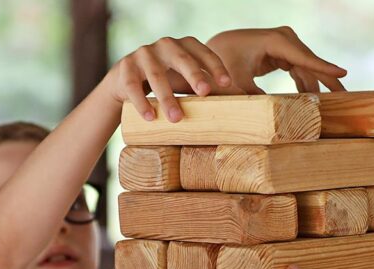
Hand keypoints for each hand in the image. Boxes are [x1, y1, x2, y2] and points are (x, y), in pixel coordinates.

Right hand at [107, 37, 231, 122]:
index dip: (215, 66)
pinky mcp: (124, 68)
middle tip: (205, 93)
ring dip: (167, 97)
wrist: (126, 82)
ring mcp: (143, 55)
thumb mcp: (186, 81)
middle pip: (181, 58)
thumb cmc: (168, 82)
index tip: (228, 84)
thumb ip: (209, 88)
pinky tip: (149, 117)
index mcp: (184, 46)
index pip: (203, 52)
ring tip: (176, 118)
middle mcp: (164, 46)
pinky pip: (132, 86)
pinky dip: (140, 102)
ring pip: (156, 75)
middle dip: (194, 75)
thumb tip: (249, 101)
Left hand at [206, 27, 346, 93]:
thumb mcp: (237, 83)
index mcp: (274, 41)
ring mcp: (286, 45)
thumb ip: (254, 97)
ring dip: (320, 86)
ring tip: (336, 103)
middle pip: (312, 62)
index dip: (323, 67)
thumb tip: (272, 116)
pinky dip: (308, 85)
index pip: (303, 57)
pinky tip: (317, 100)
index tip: (343, 73)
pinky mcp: (285, 54)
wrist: (219, 49)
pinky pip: (302, 70)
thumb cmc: (225, 64)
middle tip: (347, 97)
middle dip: (329, 80)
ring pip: (309, 68)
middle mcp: (284, 39)